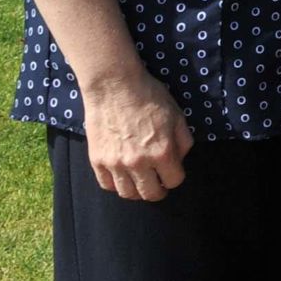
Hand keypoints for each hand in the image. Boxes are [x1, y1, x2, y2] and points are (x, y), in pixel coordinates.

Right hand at [78, 65, 190, 200]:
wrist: (115, 86)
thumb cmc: (150, 97)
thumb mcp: (177, 115)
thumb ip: (183, 141)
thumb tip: (179, 160)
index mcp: (162, 151)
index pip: (174, 181)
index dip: (176, 177)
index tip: (173, 172)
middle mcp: (138, 163)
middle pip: (150, 194)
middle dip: (158, 191)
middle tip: (158, 184)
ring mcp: (115, 164)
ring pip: (127, 193)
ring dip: (137, 191)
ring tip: (141, 182)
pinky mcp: (97, 161)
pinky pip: (107, 185)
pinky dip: (116, 185)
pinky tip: (123, 177)